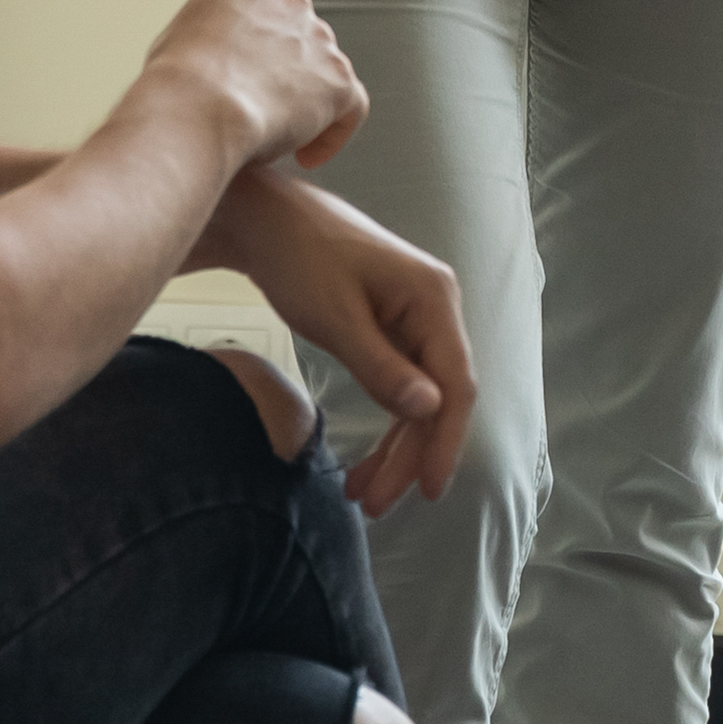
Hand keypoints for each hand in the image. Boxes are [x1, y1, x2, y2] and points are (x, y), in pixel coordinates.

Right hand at [139, 0, 366, 176]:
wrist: (194, 107)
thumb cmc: (172, 82)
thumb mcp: (178, 34)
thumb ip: (209, 31)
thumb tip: (210, 51)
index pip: (264, 5)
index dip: (256, 43)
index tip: (242, 74)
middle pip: (298, 35)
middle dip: (284, 69)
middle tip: (260, 106)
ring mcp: (318, 38)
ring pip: (325, 70)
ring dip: (307, 101)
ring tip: (276, 137)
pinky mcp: (338, 79)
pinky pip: (350, 105)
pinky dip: (333, 132)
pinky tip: (304, 157)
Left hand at [197, 166, 476, 513]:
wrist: (266, 219)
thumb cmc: (298, 257)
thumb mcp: (335, 317)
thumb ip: (382, 366)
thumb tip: (430, 409)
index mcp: (433, 298)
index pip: (456, 383)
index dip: (445, 440)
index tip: (428, 490)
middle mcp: (435, 308)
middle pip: (437, 398)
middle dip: (409, 455)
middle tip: (375, 504)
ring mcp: (415, 319)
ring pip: (418, 399)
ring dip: (394, 448)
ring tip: (363, 495)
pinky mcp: (393, 327)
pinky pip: (399, 385)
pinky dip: (383, 424)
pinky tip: (365, 462)